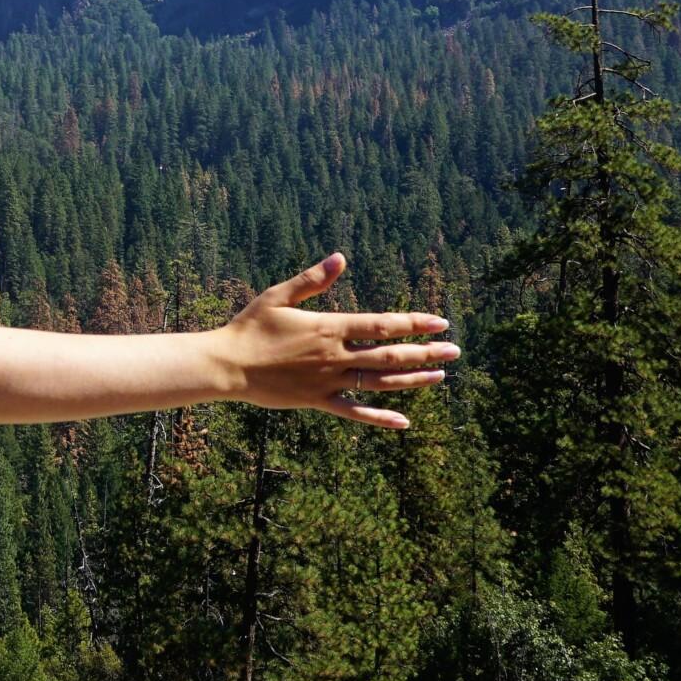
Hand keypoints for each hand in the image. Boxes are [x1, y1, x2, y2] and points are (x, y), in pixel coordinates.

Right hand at [211, 253, 456, 428]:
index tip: (440, 322)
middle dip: (425, 352)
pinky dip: (380, 418)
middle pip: (389, 354)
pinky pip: (355, 412)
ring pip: (380, 382)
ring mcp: (328, 381)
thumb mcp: (277, 296)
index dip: (413, 323)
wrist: (226, 365)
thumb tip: (340, 258)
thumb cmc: (249, 327)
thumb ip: (312, 280)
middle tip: (454, 351)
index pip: (381, 325)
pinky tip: (404, 421)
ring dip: (413, 379)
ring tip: (440, 377)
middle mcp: (334, 355)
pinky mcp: (318, 401)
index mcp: (328, 327)